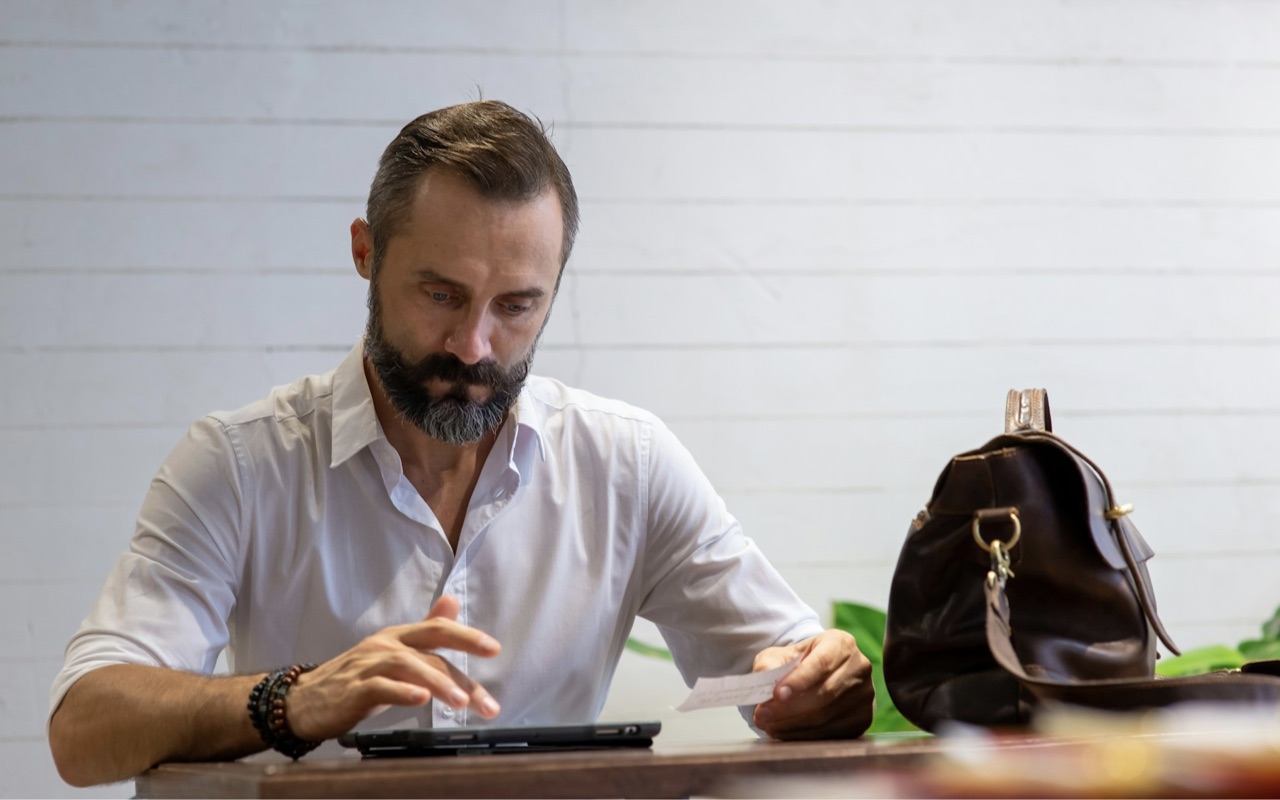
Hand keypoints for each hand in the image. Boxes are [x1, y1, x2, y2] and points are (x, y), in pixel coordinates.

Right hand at [284, 595, 500, 741]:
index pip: (438, 629)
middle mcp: (385, 645)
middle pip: (429, 646)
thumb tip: (452, 600)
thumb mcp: (393, 651)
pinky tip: (421, 700)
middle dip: (463, 667)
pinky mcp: (353, 689)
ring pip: (408, 666)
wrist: (305, 701)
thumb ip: (425, 630)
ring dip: (438, 683)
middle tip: (485, 694)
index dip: (467, 636)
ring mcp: (368, 665)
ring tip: (461, 701)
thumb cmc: (355, 677)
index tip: (494, 649)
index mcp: (398, 636)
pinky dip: (403, 692)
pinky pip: (381, 687)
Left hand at [751, 628, 873, 739]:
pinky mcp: (863, 720)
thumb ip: (769, 665)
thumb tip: (763, 684)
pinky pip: (831, 734)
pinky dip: (803, 736)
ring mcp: (864, 696)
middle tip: (761, 716)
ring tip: (767, 724)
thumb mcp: (779, 655)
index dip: (799, 681)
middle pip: (824, 694)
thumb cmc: (797, 663)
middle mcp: (859, 668)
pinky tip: (783, 732)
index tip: (777, 694)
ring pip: (826, 717)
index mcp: (841, 644)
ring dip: (792, 725)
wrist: (818, 676)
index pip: (822, 663)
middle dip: (788, 709)